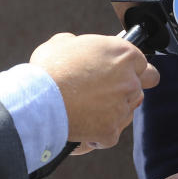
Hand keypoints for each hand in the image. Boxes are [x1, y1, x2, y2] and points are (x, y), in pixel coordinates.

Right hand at [29, 33, 159, 147]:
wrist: (35, 101)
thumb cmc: (47, 70)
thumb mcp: (63, 43)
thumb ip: (81, 43)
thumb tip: (76, 45)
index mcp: (124, 55)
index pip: (141, 63)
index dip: (129, 69)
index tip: (118, 74)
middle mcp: (130, 80)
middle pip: (140, 87)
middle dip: (128, 90)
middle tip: (112, 94)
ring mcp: (122, 107)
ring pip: (126, 112)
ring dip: (112, 113)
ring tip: (88, 113)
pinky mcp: (111, 130)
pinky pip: (111, 135)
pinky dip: (98, 136)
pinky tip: (84, 132)